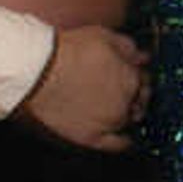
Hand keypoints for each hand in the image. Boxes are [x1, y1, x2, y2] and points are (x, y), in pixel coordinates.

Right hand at [22, 24, 147, 150]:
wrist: (39, 71)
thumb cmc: (68, 51)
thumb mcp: (105, 36)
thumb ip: (129, 47)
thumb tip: (143, 56)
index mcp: (131, 79)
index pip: (143, 79)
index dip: (136, 75)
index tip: (129, 74)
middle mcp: (125, 103)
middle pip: (139, 101)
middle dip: (135, 94)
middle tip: (121, 90)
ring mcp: (109, 122)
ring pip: (128, 120)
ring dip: (127, 114)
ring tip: (114, 107)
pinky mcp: (91, 137)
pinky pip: (117, 144)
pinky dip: (124, 141)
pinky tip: (125, 137)